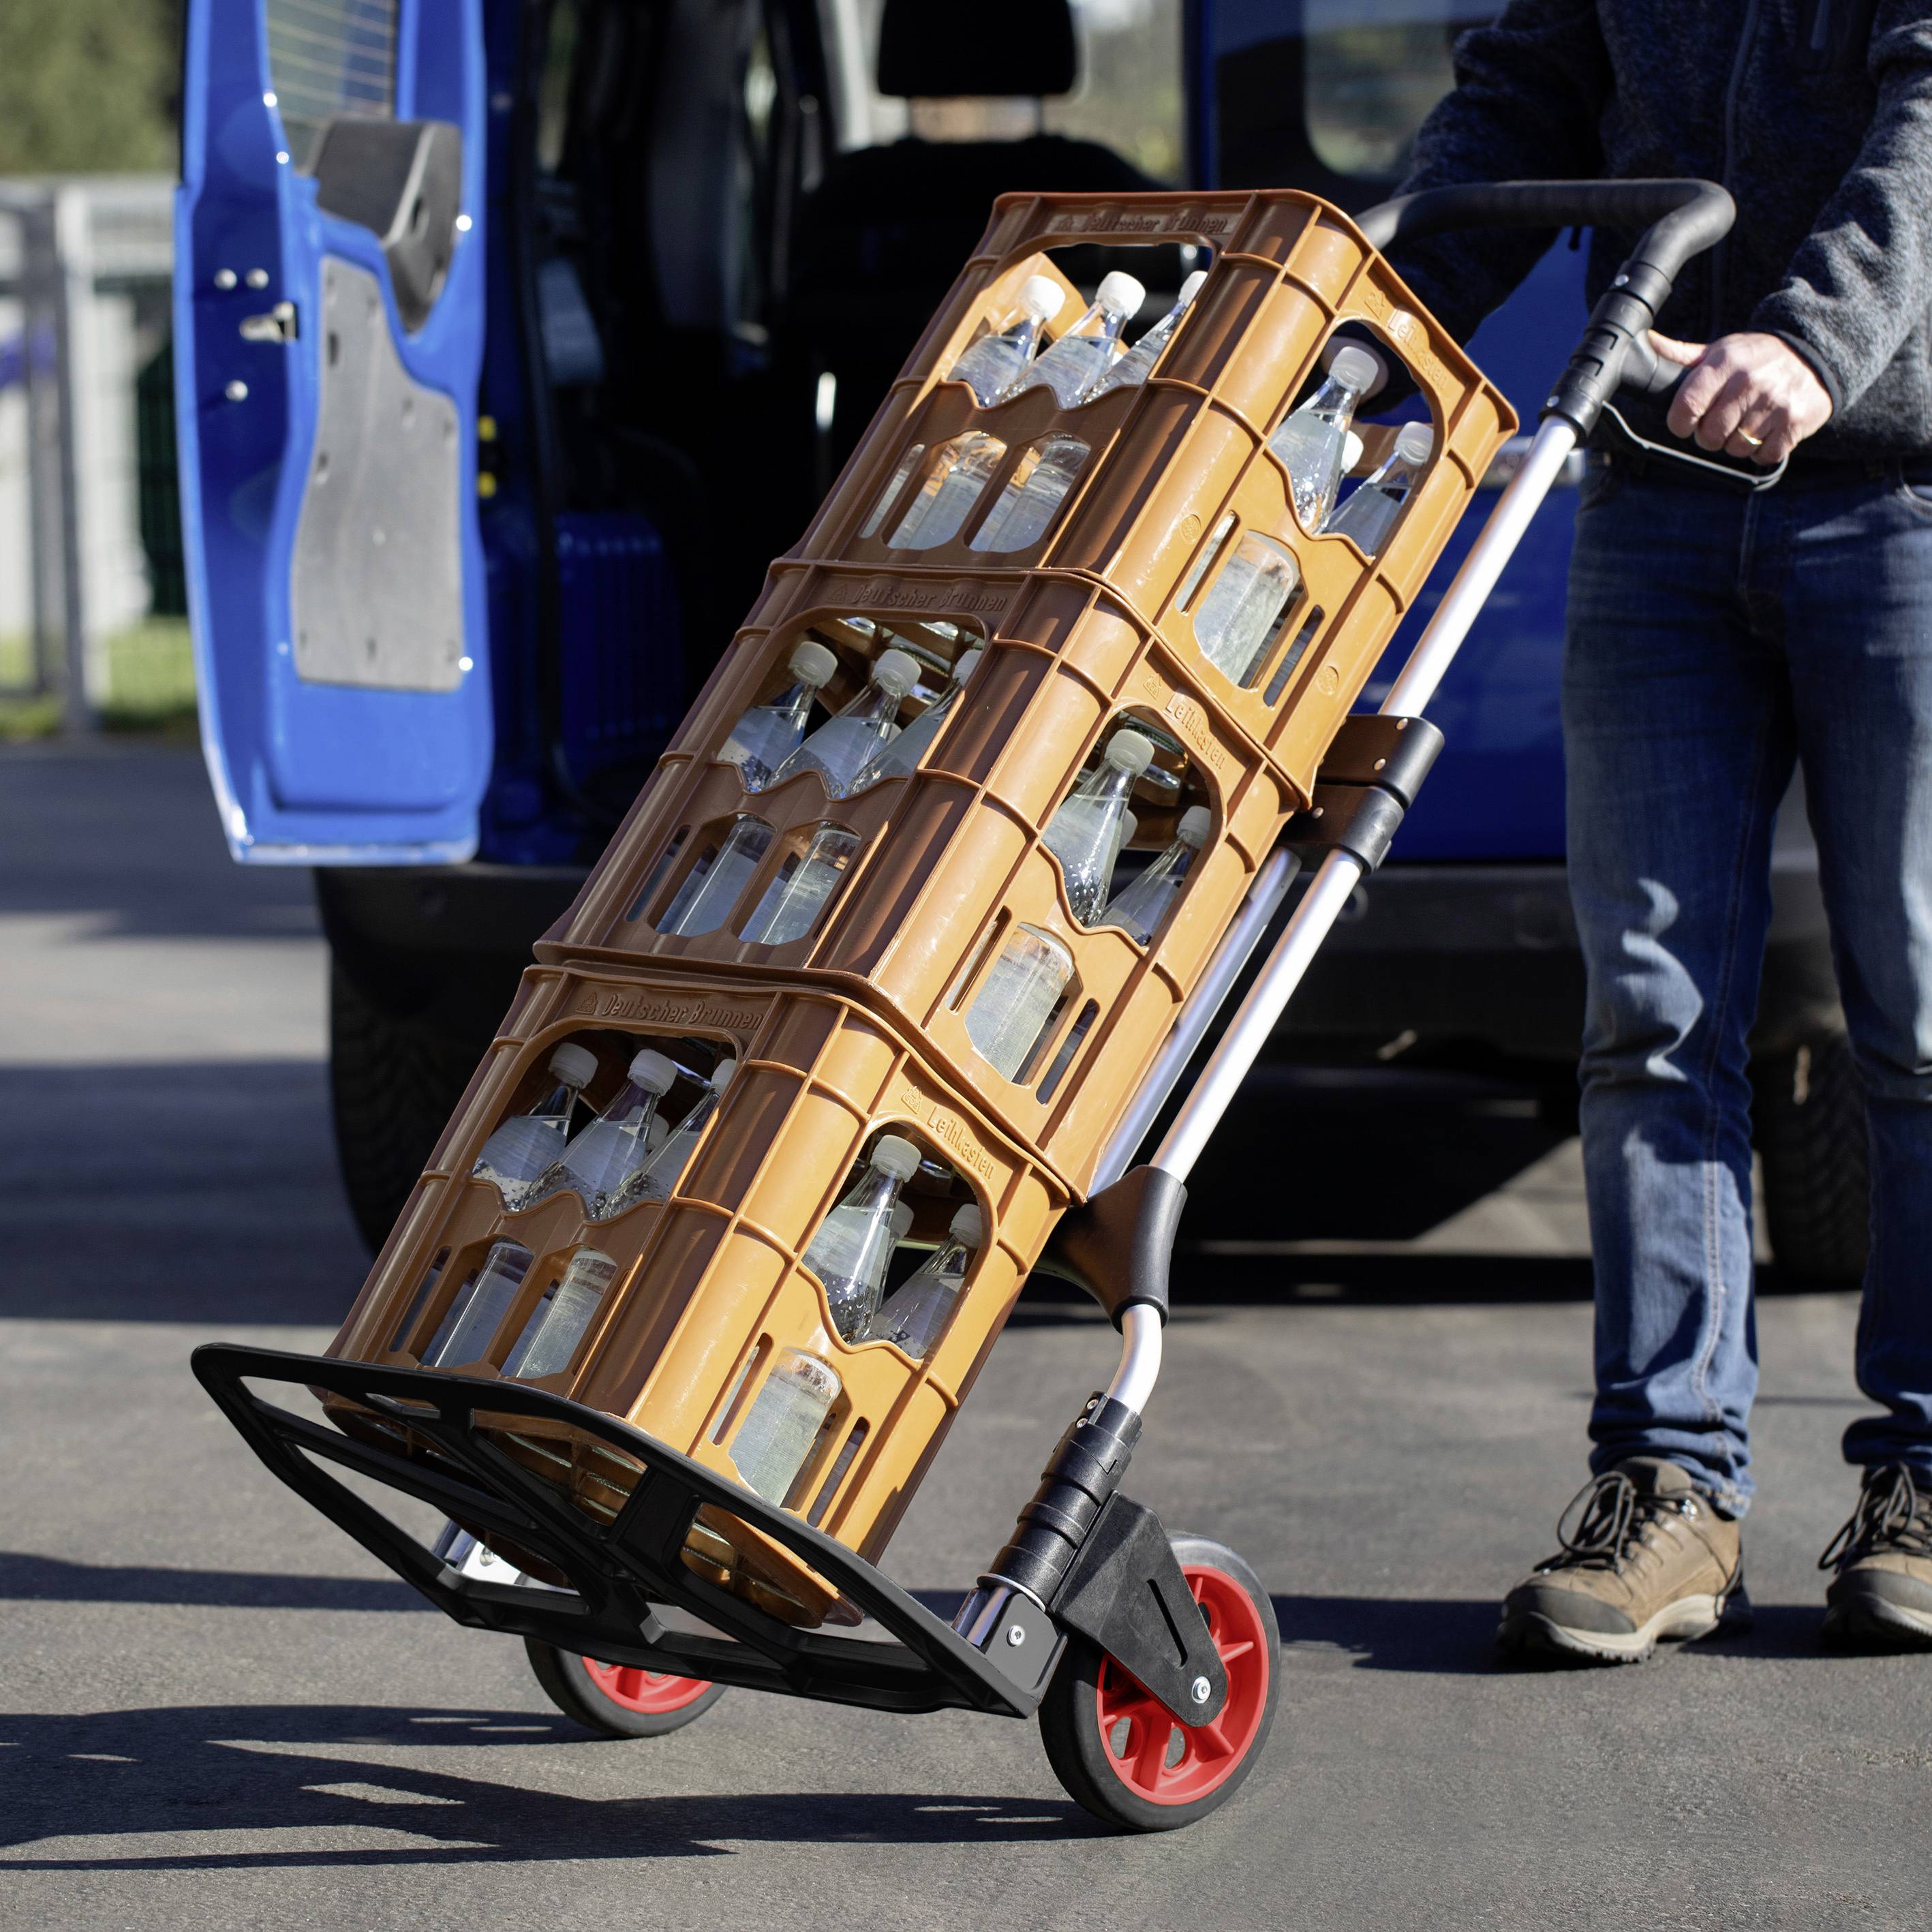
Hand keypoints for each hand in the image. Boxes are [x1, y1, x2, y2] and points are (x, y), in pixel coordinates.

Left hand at [1651, 330, 1832, 465]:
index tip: (1686, 422)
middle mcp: (1749, 383)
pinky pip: (1763, 455)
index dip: (1680, 423)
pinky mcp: (1793, 422)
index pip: (1686, 408)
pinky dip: (1762, 449)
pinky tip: (1766, 429)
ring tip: (1747, 421)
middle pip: (1709, 436)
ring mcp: (1773, 404)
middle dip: (1710, 435)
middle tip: (1722, 421)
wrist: (1814, 357)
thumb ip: (1684, 355)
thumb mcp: (1722, 350)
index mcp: (1725, 364)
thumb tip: (1648, 342)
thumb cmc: (1757, 358)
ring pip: (1735, 449)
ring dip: (1737, 442)